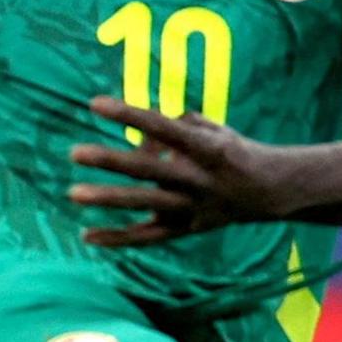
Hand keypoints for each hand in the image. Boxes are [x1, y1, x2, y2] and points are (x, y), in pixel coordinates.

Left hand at [67, 97, 304, 246]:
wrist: (268, 191)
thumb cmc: (231, 150)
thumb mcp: (210, 128)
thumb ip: (173, 125)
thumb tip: (139, 140)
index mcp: (206, 148)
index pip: (163, 128)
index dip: (129, 115)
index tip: (96, 104)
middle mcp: (197, 179)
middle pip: (149, 170)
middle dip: (111, 161)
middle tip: (75, 153)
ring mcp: (191, 207)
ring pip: (144, 204)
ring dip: (108, 199)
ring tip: (73, 193)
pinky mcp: (185, 228)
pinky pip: (147, 237)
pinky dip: (118, 238)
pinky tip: (87, 236)